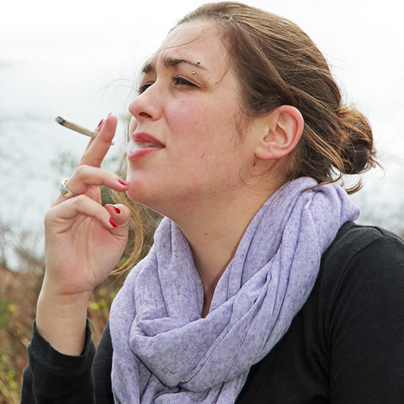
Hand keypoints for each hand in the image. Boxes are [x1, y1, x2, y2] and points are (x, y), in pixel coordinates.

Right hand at [37, 114, 130, 353]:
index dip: (101, 142)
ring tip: (124, 187)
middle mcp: (75, 196)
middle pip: (85, 162)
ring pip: (80, 177)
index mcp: (90, 196)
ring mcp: (62, 206)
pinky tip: (109, 222)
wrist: (79, 283)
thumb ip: (122, 214)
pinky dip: (97, 211)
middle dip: (99, 140)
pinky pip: (77, 204)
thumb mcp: (118, 232)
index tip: (110, 120)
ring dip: (105, 178)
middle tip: (114, 125)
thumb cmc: (97, 256)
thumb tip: (121, 202)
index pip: (95, 163)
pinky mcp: (54, 219)